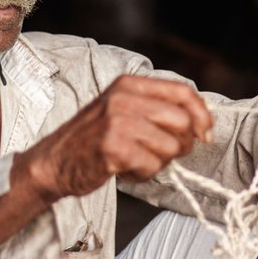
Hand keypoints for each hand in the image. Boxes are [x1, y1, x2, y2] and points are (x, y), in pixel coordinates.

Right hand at [20, 75, 212, 201]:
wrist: (52, 163)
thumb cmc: (93, 139)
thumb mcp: (122, 110)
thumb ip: (156, 108)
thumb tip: (201, 120)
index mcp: (128, 84)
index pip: (182, 92)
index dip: (202, 115)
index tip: (205, 135)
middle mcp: (123, 98)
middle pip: (182, 122)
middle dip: (181, 145)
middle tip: (162, 154)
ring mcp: (116, 121)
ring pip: (170, 147)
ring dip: (158, 162)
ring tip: (135, 161)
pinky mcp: (112, 147)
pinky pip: (151, 165)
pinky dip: (143, 174)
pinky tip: (125, 170)